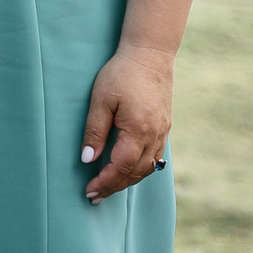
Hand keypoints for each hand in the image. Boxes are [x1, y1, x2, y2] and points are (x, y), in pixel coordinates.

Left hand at [81, 45, 173, 203]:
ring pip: (148, 168)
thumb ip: (94, 131)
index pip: (121, 167)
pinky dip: (140, 168)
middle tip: (95, 197)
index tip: (90, 192)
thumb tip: (88, 159)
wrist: (150, 55)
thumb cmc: (121, 74)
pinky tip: (128, 170)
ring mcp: (163, 133)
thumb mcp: (101, 100)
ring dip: (128, 181)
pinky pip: (155, 157)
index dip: (105, 182)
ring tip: (109, 187)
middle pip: (135, 172)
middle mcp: (154, 136)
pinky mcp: (164, 127)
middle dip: (115, 187)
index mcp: (138, 131)